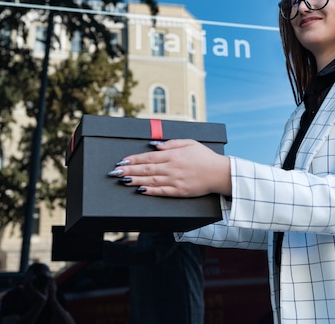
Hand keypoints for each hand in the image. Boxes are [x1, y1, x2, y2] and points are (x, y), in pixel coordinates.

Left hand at [108, 139, 231, 196]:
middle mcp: (172, 167)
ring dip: (135, 180)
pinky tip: (139, 190)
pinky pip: (161, 191)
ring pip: (151, 180)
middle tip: (115, 172)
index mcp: (173, 154)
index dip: (134, 159)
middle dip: (129, 170)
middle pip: (146, 169)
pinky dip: (149, 191)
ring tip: (122, 181)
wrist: (219, 173)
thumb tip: (155, 144)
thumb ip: (171, 143)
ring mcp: (175, 180)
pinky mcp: (179, 191)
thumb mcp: (189, 143)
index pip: (149, 156)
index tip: (122, 161)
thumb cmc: (205, 157)